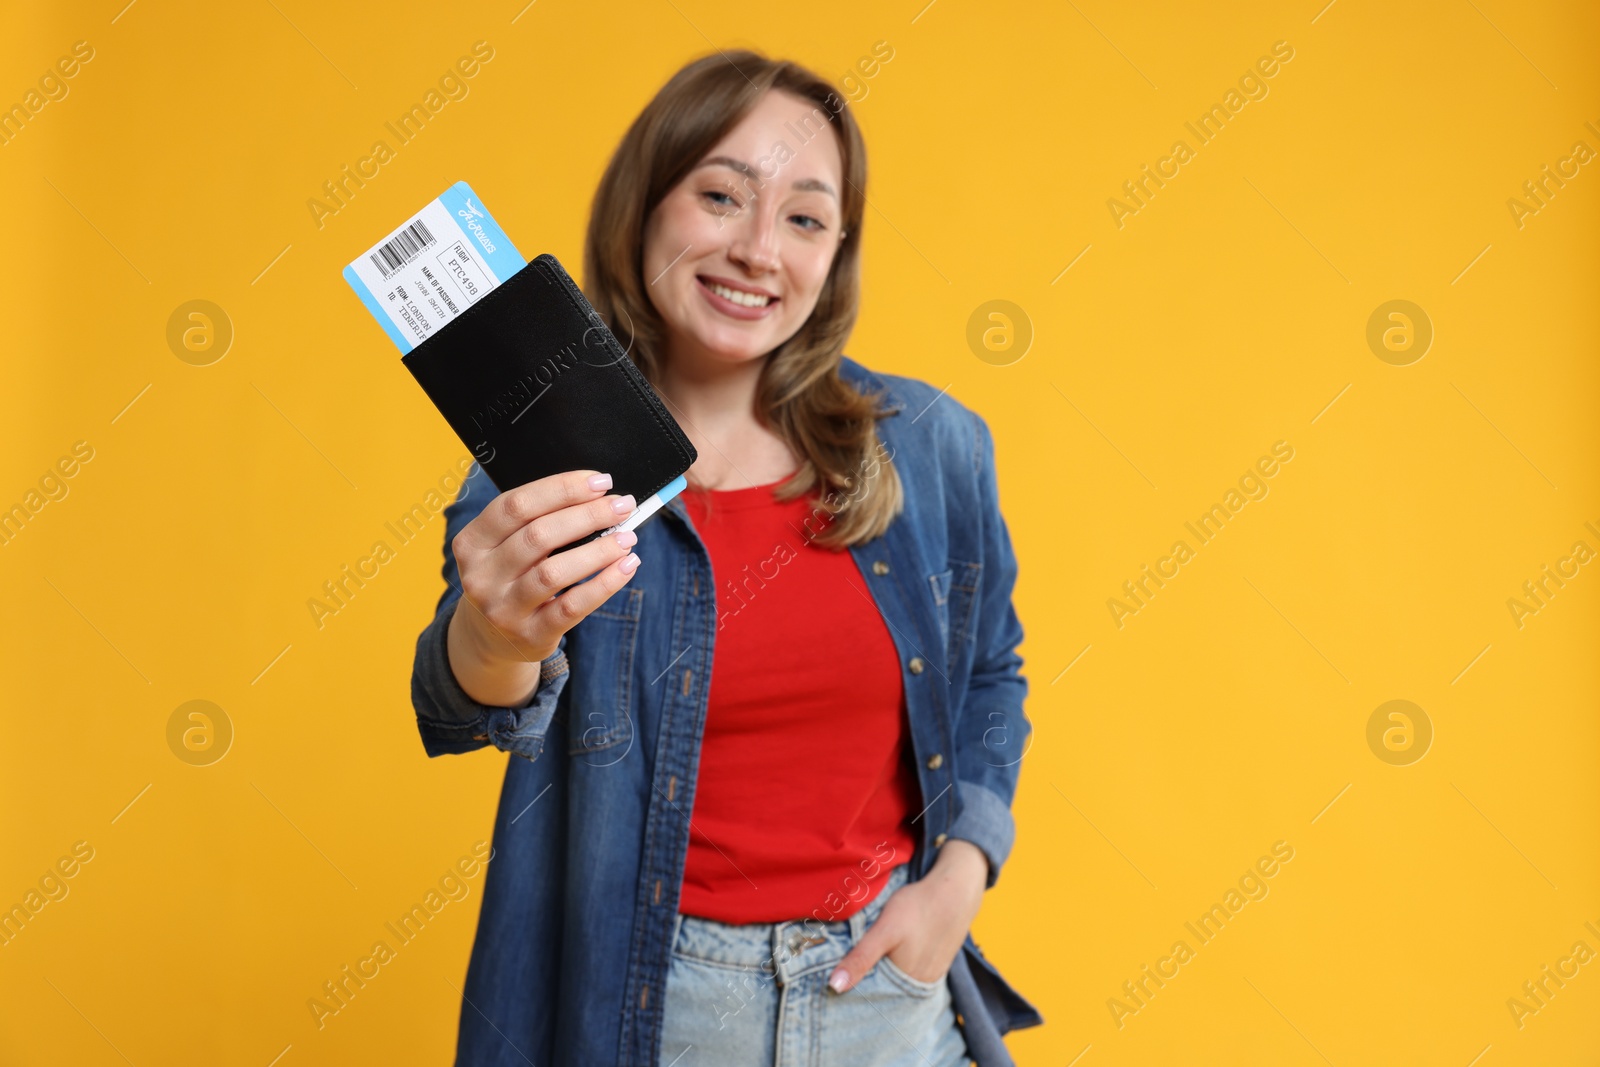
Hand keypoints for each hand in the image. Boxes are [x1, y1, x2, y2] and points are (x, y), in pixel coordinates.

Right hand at [446, 469, 641, 706]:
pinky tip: (626, 566)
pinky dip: (604, 584)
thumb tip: (597, 496)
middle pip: (538, 535)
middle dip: (587, 515)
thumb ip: (537, 521)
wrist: (492, 639)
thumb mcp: (505, 548)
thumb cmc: (510, 578)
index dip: (562, 489)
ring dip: (598, 550)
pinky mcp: (530, 634)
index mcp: (471, 542)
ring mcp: (503, 609)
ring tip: (627, 537)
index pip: (517, 505)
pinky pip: (572, 606)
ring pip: (554, 572)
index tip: (600, 481)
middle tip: (622, 506)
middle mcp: (481, 575)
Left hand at [828, 839, 987, 991]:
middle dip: (867, 981)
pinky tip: (891, 952)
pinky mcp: (937, 963)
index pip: (871, 997)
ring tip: (867, 958)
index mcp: (904, 983)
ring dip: (882, 974)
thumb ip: (860, 959)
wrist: (955, 891)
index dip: (853, 988)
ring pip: (897, 981)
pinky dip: (897, 966)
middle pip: (884, 990)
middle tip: (847, 965)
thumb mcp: (884, 931)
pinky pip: (910, 973)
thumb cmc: (917, 908)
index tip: (834, 979)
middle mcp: (919, 986)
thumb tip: (833, 987)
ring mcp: (930, 975)